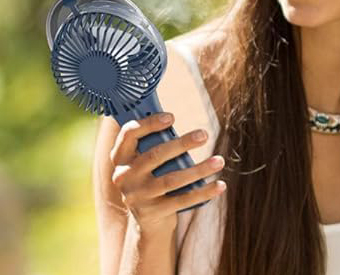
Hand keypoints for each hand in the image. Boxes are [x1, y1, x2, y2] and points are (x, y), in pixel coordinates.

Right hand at [109, 112, 225, 234]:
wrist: (147, 222)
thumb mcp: (144, 163)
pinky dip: (203, 192)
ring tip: (219, 161)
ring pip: (172, 179)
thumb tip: (172, 119)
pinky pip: (182, 200)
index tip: (172, 117)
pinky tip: (219, 185)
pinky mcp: (152, 213)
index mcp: (119, 158)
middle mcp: (123, 176)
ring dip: (199, 169)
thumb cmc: (152, 180)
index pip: (129, 134)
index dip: (149, 123)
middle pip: (155, 155)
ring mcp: (137, 196)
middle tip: (204, 134)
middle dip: (182, 143)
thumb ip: (152, 144)